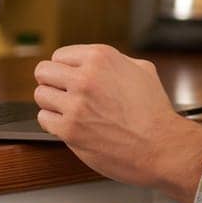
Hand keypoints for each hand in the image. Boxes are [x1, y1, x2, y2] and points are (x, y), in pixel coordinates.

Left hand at [34, 44, 201, 202]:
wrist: (161, 146)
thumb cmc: (154, 112)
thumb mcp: (143, 70)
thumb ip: (116, 62)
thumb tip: (97, 64)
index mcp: (101, 58)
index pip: (60, 55)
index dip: (66, 68)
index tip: (70, 78)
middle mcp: (85, 77)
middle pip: (43, 71)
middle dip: (53, 82)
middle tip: (63, 93)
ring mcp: (75, 104)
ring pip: (41, 94)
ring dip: (52, 103)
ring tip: (69, 110)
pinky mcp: (69, 129)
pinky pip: (44, 119)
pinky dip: (54, 122)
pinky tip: (70, 124)